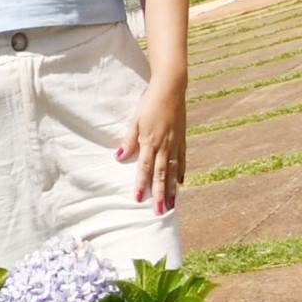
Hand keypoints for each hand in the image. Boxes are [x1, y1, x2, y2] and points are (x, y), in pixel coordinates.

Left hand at [118, 78, 186, 210]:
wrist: (171, 89)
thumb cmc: (149, 104)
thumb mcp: (135, 121)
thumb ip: (128, 141)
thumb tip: (118, 158)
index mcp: (151, 141)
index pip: (145, 167)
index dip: (142, 184)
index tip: (138, 198)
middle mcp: (165, 145)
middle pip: (161, 175)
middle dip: (159, 194)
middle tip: (158, 212)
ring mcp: (176, 143)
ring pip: (174, 172)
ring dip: (171, 189)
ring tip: (171, 205)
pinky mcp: (182, 139)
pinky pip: (182, 160)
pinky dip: (180, 173)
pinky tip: (180, 184)